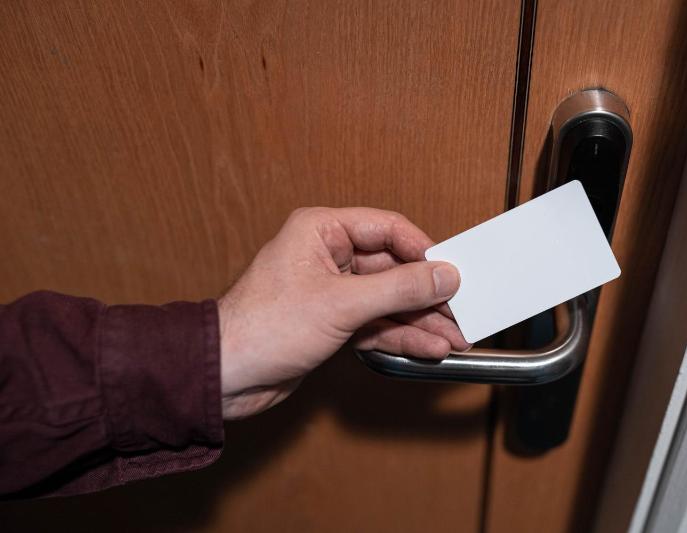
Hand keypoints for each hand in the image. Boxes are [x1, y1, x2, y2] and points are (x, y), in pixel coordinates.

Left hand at [217, 207, 468, 418]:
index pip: (387, 229)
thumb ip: (398, 289)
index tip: (452, 271)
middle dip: (427, 294)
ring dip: (420, 320)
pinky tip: (428, 347)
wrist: (225, 377)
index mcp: (321, 231)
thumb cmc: (262, 328)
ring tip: (454, 336)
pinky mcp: (332, 323)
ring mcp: (331, 292)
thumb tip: (443, 275)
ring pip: (387, 300)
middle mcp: (327, 256)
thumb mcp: (341, 304)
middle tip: (460, 310)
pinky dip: (401, 336)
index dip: (423, 250)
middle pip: (392, 268)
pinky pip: (376, 323)